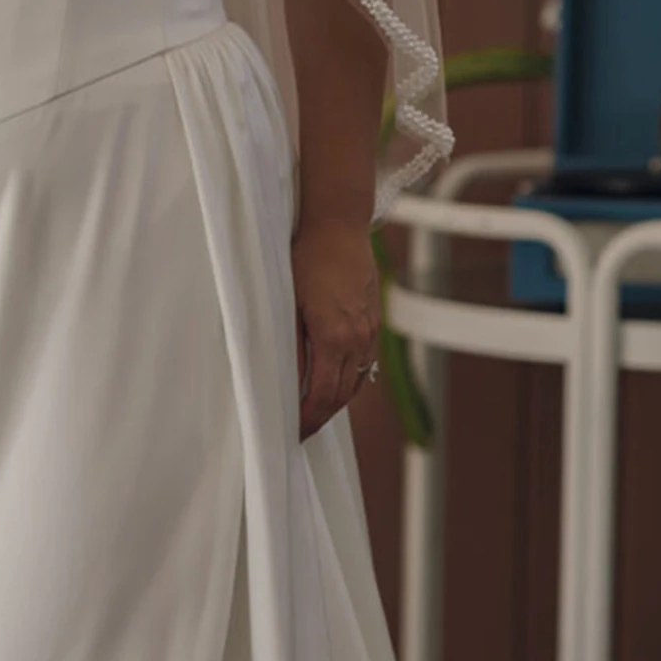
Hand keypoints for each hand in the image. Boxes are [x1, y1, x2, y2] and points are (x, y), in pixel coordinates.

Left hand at [290, 213, 379, 440]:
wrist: (339, 226)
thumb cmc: (306, 258)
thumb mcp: (288, 302)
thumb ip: (291, 345)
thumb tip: (287, 382)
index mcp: (333, 338)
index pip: (322, 395)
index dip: (308, 419)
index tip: (294, 433)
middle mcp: (357, 338)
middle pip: (341, 394)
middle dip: (321, 416)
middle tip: (301, 430)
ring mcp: (369, 330)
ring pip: (356, 380)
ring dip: (336, 400)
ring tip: (315, 412)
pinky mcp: (373, 320)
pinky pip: (364, 362)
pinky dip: (349, 379)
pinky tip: (336, 382)